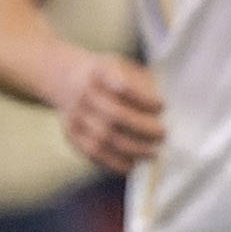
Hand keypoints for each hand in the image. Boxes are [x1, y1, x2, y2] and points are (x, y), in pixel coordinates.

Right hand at [54, 51, 166, 172]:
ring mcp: (74, 114)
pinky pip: (93, 153)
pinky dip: (115, 162)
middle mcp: (84, 92)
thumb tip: (162, 114)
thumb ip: (144, 85)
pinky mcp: (71, 134)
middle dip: (144, 129)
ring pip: (105, 138)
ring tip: (154, 153)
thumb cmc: (109, 77)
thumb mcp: (126, 68)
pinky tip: (133, 164)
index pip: (123, 87)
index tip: (162, 106)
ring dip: (134, 150)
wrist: (67, 79)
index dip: (145, 100)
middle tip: (163, 135)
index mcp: (100, 71)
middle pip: (115, 115)